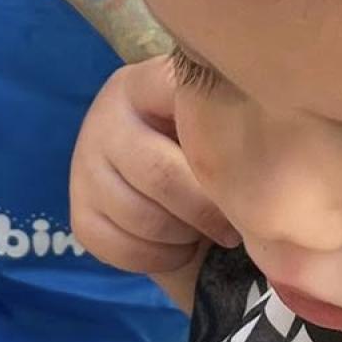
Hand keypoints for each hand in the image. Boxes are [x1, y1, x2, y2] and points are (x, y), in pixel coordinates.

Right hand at [71, 58, 238, 276]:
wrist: (169, 184)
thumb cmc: (208, 150)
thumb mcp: (216, 125)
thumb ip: (232, 130)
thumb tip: (262, 168)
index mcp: (147, 83)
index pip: (178, 103)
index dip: (217, 148)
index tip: (250, 175)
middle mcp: (107, 116)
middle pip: (159, 174)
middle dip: (205, 211)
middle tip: (235, 228)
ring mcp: (86, 165)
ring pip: (139, 217)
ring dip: (182, 237)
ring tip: (203, 233)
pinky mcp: (79, 212)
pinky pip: (120, 247)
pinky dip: (157, 258)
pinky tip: (175, 247)